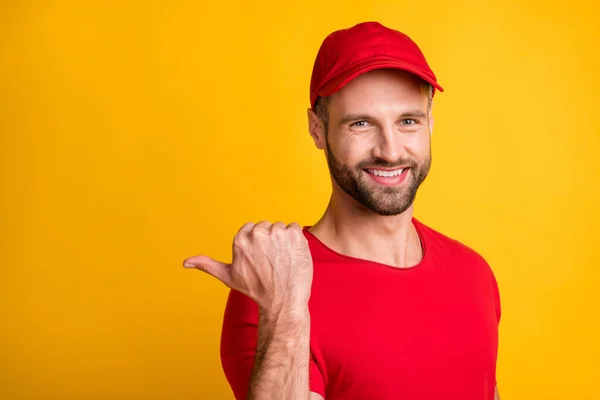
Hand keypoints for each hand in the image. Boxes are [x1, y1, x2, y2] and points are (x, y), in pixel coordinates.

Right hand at [183, 221, 313, 310]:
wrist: (283, 300)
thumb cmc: (256, 289)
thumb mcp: (228, 276)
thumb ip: (207, 265)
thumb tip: (185, 263)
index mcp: (241, 239)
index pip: (252, 229)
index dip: (258, 244)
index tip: (260, 258)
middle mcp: (258, 233)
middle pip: (267, 227)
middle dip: (270, 241)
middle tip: (271, 261)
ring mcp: (278, 233)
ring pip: (281, 228)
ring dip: (284, 241)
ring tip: (282, 260)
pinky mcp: (295, 235)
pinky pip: (296, 229)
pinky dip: (296, 241)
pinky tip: (292, 256)